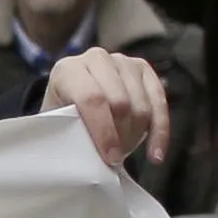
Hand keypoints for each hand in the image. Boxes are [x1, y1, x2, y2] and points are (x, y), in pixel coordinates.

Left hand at [49, 49, 173, 171]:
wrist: (72, 98)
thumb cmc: (62, 116)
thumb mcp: (56, 124)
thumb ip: (68, 134)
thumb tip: (88, 159)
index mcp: (68, 70)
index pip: (92, 99)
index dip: (103, 130)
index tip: (110, 157)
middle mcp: (96, 58)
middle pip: (120, 102)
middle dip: (120, 135)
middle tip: (113, 158)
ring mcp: (123, 61)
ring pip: (141, 105)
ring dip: (135, 134)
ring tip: (123, 151)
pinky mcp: (144, 69)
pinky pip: (160, 103)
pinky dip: (160, 132)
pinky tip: (155, 156)